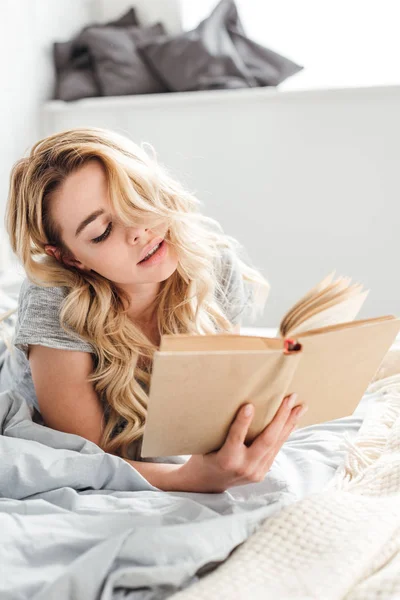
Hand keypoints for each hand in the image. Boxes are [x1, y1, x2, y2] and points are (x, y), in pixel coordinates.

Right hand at [178, 393, 307, 492]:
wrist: (207, 482)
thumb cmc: (205, 454)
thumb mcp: (208, 442)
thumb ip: (223, 428)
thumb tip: (239, 403)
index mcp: (226, 459)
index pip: (236, 438)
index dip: (242, 422)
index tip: (248, 405)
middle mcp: (243, 467)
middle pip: (266, 440)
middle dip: (280, 417)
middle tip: (289, 398)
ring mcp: (255, 472)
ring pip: (276, 445)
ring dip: (289, 423)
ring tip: (301, 406)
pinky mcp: (262, 473)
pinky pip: (276, 450)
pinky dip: (285, 434)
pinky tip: (293, 421)